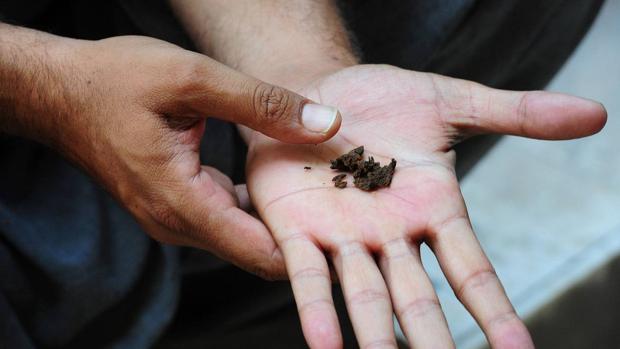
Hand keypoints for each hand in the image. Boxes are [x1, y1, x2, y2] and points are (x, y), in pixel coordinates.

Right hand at [4, 32, 342, 277]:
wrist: (60, 92)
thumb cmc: (115, 80)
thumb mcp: (193, 79)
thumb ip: (262, 104)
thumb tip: (325, 122)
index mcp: (182, 201)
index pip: (261, 254)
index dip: (309, 250)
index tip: (349, 232)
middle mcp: (177, 223)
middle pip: (257, 252)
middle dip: (303, 236)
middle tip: (346, 205)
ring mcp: (174, 218)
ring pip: (243, 237)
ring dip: (281, 220)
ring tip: (320, 191)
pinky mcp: (174, 205)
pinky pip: (225, 218)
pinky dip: (254, 206)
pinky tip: (277, 179)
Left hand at [245, 65, 605, 347]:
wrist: (319, 90)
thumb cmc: (385, 100)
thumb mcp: (452, 101)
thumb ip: (514, 114)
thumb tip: (595, 114)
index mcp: (433, 209)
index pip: (471, 271)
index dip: (494, 311)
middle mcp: (392, 235)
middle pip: (418, 299)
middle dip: (434, 341)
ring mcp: (344, 236)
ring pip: (366, 298)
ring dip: (377, 339)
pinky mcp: (298, 228)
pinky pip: (309, 275)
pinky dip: (317, 311)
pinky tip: (325, 346)